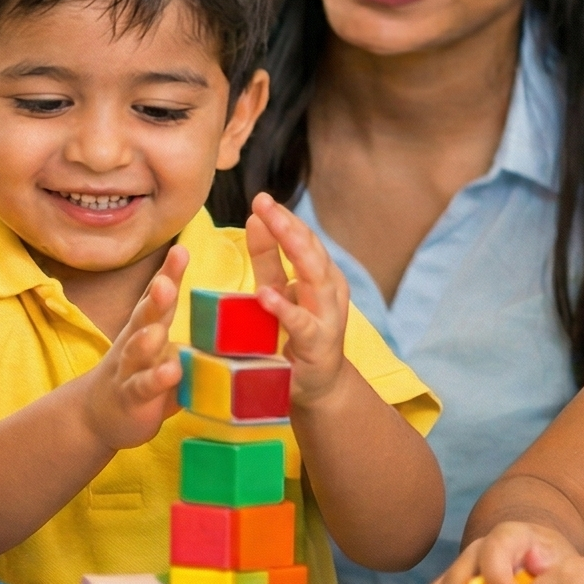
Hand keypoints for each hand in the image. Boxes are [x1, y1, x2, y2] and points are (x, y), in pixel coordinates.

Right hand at [78, 245, 188, 450]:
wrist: (96, 414)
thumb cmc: (141, 375)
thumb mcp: (164, 350)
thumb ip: (191, 337)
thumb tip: (238, 321)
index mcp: (148, 326)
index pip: (159, 296)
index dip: (169, 274)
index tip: (180, 250)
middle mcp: (136, 341)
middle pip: (145, 315)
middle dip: (156, 298)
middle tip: (166, 282)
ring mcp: (129, 369)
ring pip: (137, 350)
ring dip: (147, 339)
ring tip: (158, 331)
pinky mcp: (130, 397)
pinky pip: (142, 387)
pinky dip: (155, 380)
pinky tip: (170, 373)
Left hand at [244, 192, 350, 407]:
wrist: (317, 384)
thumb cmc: (294, 333)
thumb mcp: (277, 290)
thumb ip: (268, 258)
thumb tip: (254, 217)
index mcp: (321, 272)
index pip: (303, 237)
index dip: (283, 218)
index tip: (261, 199)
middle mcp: (329, 288)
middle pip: (310, 249)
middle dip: (287, 224)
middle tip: (264, 202)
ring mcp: (327, 315)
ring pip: (315, 276)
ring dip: (293, 249)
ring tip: (272, 226)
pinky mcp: (318, 343)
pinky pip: (302, 323)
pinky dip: (285, 308)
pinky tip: (266, 295)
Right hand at [423, 520, 577, 583]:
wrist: (544, 565)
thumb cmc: (553, 566)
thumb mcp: (561, 562)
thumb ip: (552, 565)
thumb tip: (536, 565)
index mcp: (506, 538)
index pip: (492, 552)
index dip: (496, 580)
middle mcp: (476, 552)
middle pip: (457, 581)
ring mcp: (459, 571)